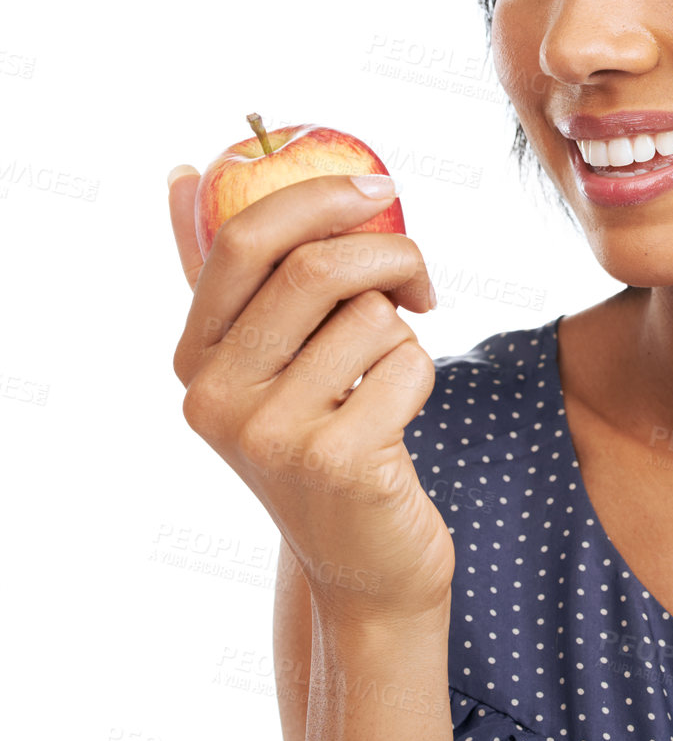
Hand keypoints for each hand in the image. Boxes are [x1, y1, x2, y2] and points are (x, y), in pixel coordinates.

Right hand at [167, 166, 452, 623]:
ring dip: (404, 335)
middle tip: (420, 280)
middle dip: (392, 254)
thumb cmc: (328, 441)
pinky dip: (422, 378)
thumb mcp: (268, 364)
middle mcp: (215, 396)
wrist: (364, 565)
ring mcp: (271, 434)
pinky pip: (409, 364)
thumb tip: (183, 174)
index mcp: (195, 357)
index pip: (242, 239)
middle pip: (317, 267)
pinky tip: (397, 420)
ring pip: (372, 316)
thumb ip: (233, 278)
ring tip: (385, 381)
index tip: (378, 185)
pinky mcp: (336, 461)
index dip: (318, 195)